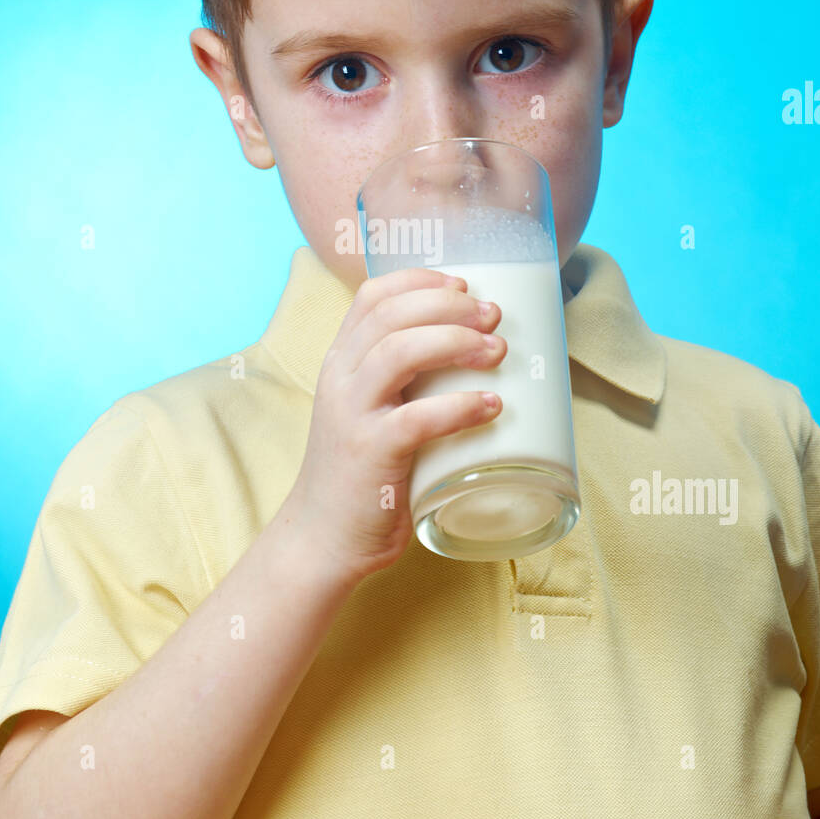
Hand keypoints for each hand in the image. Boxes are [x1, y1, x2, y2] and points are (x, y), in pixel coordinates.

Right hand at [283, 267, 505, 583]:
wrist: (321, 538)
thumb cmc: (361, 472)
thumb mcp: (370, 410)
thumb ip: (403, 380)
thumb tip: (474, 350)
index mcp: (340, 360)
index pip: (373, 295)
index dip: (422, 280)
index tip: (465, 285)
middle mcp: (340, 378)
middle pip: (393, 314)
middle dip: (451, 306)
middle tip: (493, 318)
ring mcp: (351, 413)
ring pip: (400, 351)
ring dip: (457, 342)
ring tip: (498, 352)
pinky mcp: (370, 453)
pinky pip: (419, 417)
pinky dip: (461, 406)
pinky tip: (492, 406)